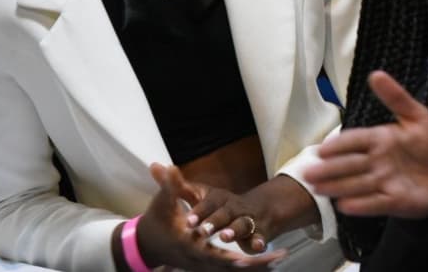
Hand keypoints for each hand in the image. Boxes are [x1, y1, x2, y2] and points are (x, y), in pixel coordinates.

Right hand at [136, 164, 286, 270]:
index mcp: (191, 245)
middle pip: (231, 266)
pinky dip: (250, 267)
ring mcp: (205, 266)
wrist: (147, 244)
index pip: (214, 253)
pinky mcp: (208, 267)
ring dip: (257, 266)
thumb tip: (166, 165)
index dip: (233, 254)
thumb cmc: (157, 222)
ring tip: (280, 258)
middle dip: (255, 262)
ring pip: (234, 271)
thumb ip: (169, 185)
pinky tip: (269, 263)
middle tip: (278, 256)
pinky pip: (232, 270)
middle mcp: (200, 260)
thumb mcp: (162, 202)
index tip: (253, 250)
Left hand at [184, 176, 309, 254]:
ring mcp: (247, 219)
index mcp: (218, 197)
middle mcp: (234, 207)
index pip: (209, 202)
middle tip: (203, 230)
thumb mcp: (199, 194)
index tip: (189, 221)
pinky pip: (259, 237)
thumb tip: (153, 166)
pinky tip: (257, 245)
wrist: (256, 208)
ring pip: (242, 224)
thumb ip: (177, 186)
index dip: (200, 211)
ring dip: (235, 230)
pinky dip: (259, 241)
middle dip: (215, 221)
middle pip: (225, 213)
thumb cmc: (218, 204)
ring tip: (225, 237)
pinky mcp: (257, 233)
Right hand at [305, 71, 427, 218]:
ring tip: (318, 189)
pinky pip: (377, 202)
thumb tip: (376, 74)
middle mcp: (377, 161)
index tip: (321, 150)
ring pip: (358, 184)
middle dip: (329, 169)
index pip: (354, 140)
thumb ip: (395, 97)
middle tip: (308, 173)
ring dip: (338, 187)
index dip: (338, 145)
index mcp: (379, 139)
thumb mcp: (416, 115)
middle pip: (350, 164)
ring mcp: (385, 182)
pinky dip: (361, 205)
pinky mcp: (396, 201)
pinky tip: (344, 206)